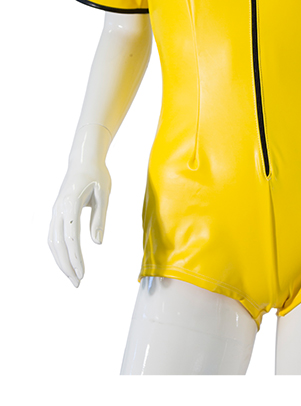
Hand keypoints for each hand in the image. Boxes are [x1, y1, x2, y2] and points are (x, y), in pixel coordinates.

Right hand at [47, 161, 110, 286]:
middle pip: (58, 243)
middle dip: (66, 265)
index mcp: (70, 204)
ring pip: (52, 241)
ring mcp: (55, 211)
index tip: (82, 273)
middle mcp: (59, 209)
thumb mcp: (103, 194)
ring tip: (72, 276)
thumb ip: (100, 218)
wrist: (84, 159)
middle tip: (77, 283)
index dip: (75, 257)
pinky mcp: (57, 212)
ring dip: (61, 261)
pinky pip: (54, 235)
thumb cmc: (97, 175)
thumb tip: (97, 243)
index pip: (71, 237)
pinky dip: (58, 251)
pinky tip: (67, 261)